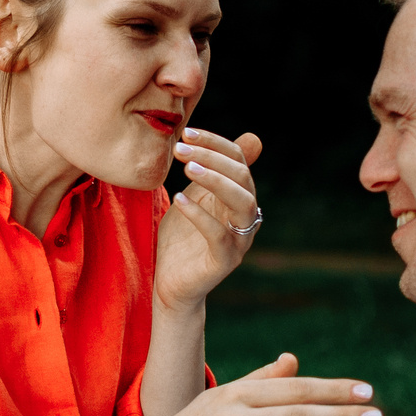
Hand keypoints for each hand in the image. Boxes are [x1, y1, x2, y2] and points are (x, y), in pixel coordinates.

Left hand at [154, 129, 263, 313]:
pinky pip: (219, 235)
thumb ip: (207, 169)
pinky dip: (200, 215)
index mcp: (238, 196)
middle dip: (212, 157)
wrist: (170, 283)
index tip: (186, 133)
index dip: (214, 143)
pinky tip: (179, 200)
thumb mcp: (193, 195)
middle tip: (180, 149)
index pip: (237, 160)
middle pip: (242, 177)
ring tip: (187, 168)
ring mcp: (239, 240)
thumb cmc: (182, 237)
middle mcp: (245, 216)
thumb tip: (226, 136)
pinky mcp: (224, 261)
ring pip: (242, 203)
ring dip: (217, 181)